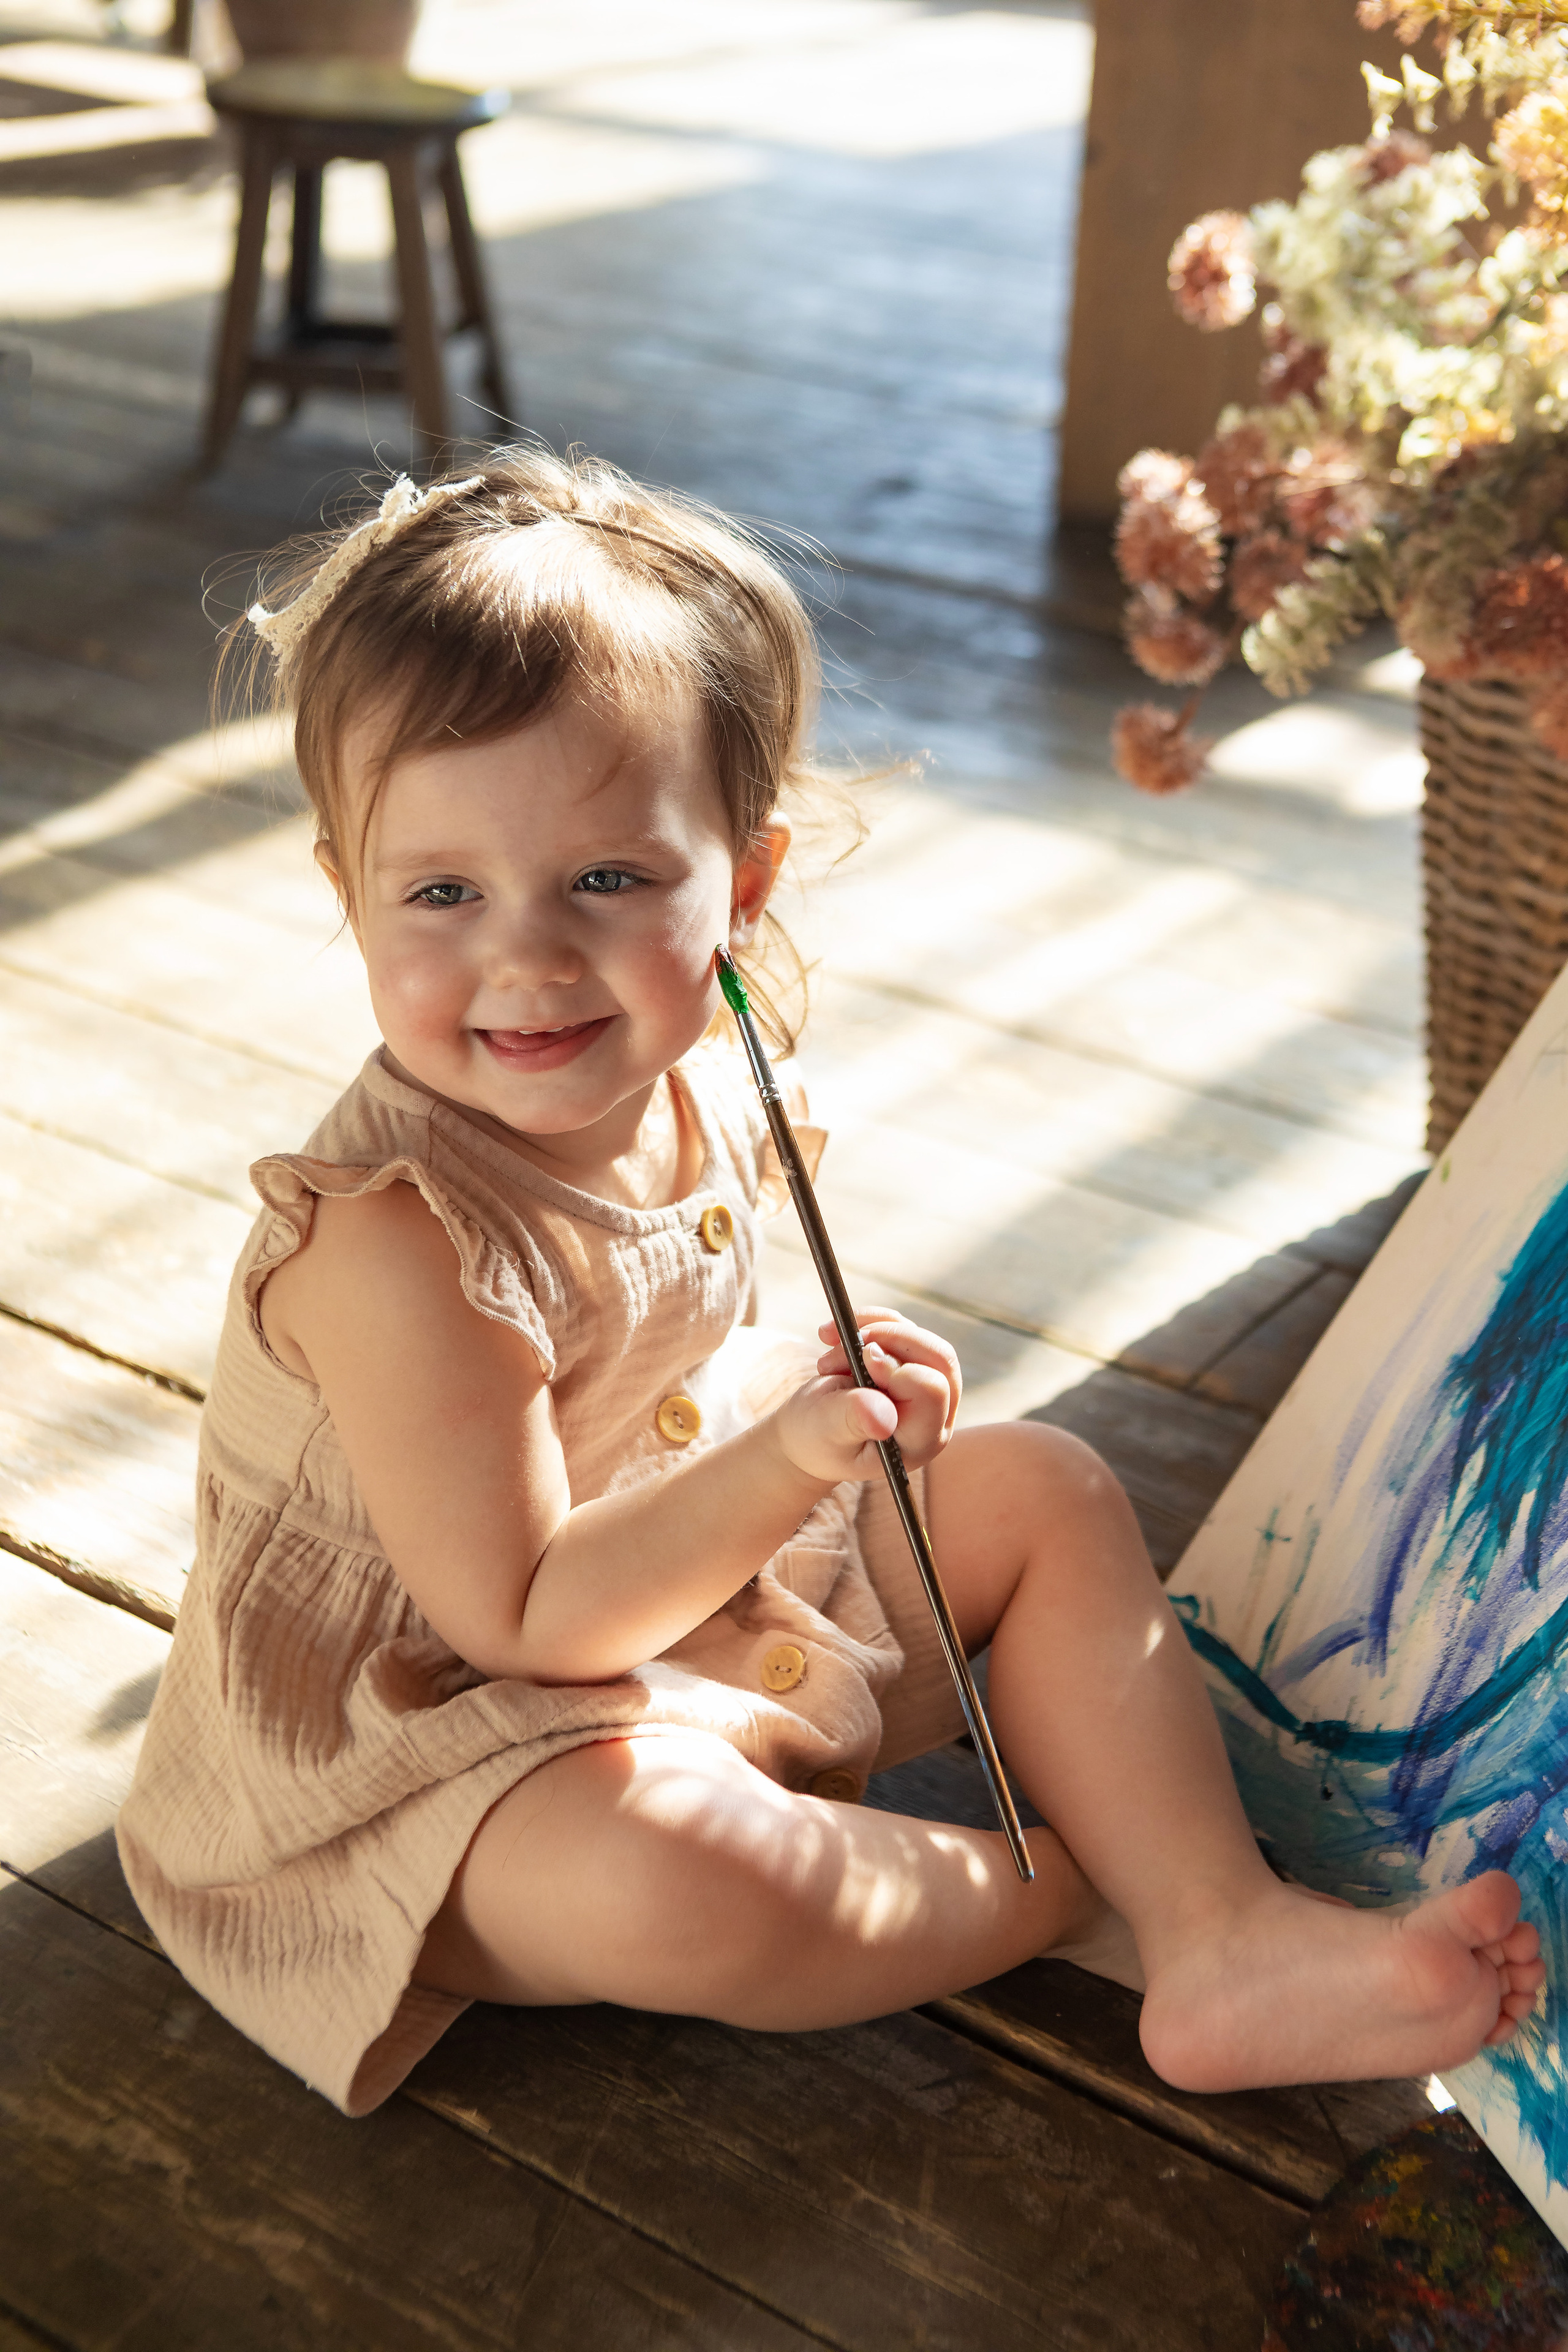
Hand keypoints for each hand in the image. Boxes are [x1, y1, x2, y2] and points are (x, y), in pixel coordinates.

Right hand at [772, 1307, 960, 1484]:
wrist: (811, 1428)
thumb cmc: (818, 1438)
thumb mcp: (826, 1430)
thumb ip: (854, 1419)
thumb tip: (884, 1415)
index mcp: (919, 1440)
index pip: (932, 1392)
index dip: (897, 1369)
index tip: (860, 1363)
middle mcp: (933, 1413)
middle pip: (940, 1359)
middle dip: (890, 1339)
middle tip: (844, 1346)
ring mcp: (926, 1386)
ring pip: (920, 1336)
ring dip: (870, 1330)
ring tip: (829, 1354)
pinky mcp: (911, 1362)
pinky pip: (901, 1325)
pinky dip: (866, 1321)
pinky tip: (833, 1337)